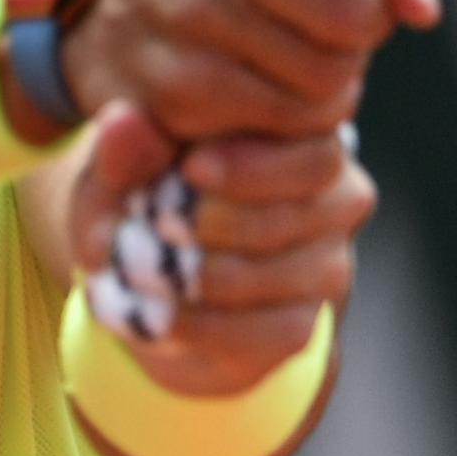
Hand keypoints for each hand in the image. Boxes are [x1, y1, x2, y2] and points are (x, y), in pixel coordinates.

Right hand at [60, 0, 438, 143]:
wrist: (140, 19)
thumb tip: (421, 8)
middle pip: (352, 11)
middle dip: (364, 29)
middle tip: (333, 21)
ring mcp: (178, 11)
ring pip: (329, 75)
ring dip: (337, 78)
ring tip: (302, 54)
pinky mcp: (174, 89)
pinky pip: (290, 121)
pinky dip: (299, 119)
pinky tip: (271, 89)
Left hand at [72, 103, 376, 395]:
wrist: (150, 281)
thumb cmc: (144, 200)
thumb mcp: (122, 173)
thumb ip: (124, 150)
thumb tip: (123, 124)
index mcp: (303, 139)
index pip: (313, 154)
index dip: (253, 166)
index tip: (190, 169)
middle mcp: (334, 196)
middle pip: (302, 213)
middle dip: (222, 223)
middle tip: (162, 227)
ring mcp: (327, 262)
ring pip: (284, 274)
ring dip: (207, 277)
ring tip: (145, 272)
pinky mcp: (308, 322)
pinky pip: (275, 331)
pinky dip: (211, 326)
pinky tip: (166, 317)